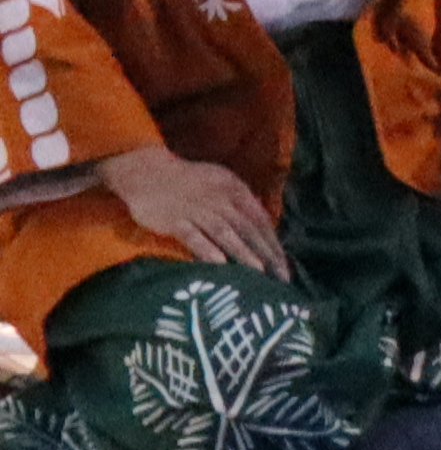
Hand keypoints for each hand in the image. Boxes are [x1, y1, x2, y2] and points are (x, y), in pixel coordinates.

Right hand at [100, 143, 281, 273]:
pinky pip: (193, 236)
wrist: (147, 172)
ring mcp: (197, 209)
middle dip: (266, 253)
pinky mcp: (175, 220)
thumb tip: (262, 225)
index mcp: (234, 189)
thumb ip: (240, 202)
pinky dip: (206, 250)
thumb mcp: (220, 182)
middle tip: (279, 277)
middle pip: (248, 228)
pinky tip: (219, 264)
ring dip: (243, 253)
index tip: (284, 264)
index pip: (260, 219)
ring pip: (225, 233)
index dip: (273, 242)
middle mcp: (220, 199)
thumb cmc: (188, 181)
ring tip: (259, 272)